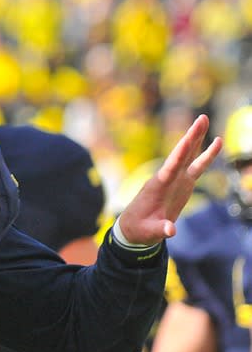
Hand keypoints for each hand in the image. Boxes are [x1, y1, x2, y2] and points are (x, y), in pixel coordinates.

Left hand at [117, 114, 221, 244]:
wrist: (135, 228)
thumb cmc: (139, 229)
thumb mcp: (147, 233)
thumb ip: (159, 230)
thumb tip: (171, 231)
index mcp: (157, 187)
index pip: (170, 168)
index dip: (179, 155)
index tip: (187, 139)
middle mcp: (166, 179)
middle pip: (180, 155)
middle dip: (190, 138)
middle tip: (201, 119)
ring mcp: (175, 180)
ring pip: (188, 156)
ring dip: (196, 139)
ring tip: (204, 119)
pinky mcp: (182, 184)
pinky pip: (196, 166)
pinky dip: (206, 155)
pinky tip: (217, 142)